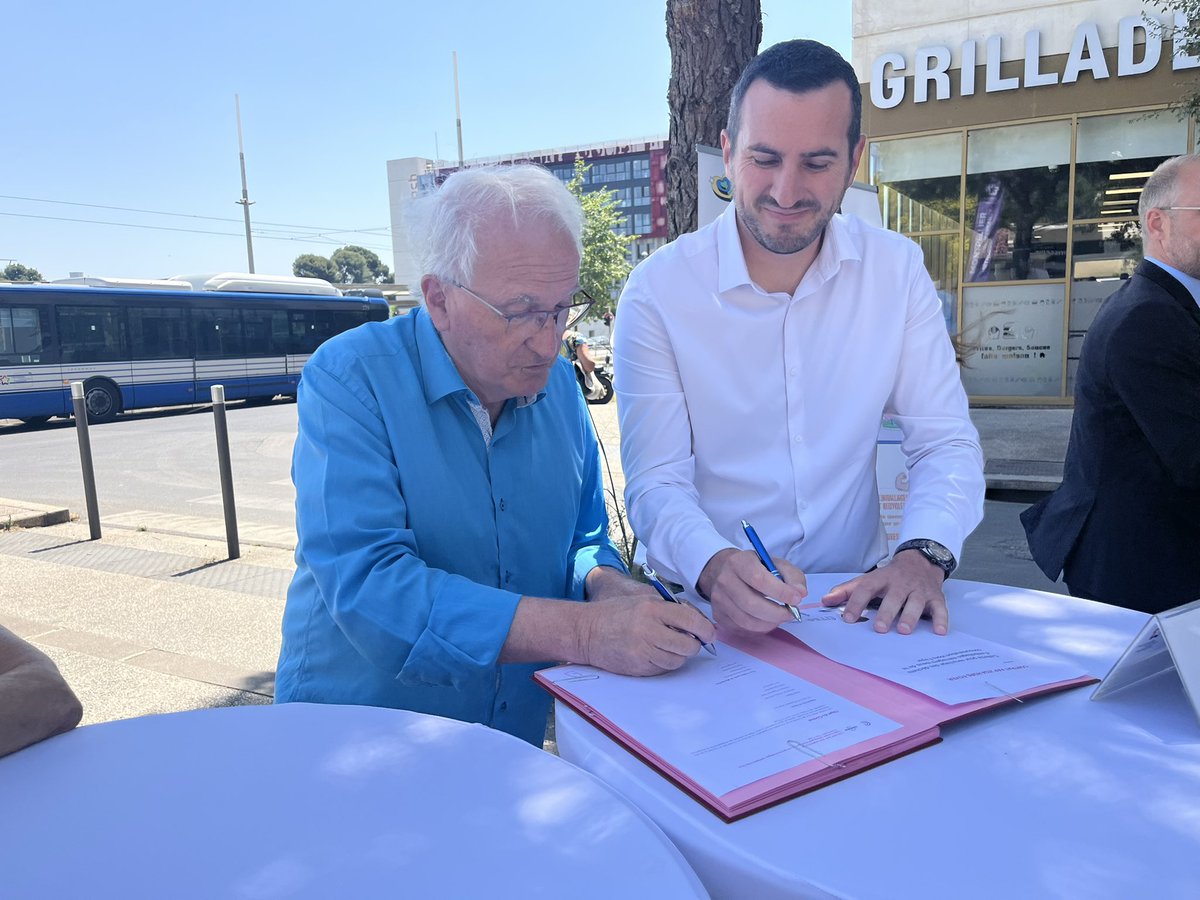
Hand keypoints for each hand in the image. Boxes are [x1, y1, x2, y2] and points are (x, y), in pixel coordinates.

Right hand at [577, 585, 715, 675]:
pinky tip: (653, 653)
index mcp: (652, 608)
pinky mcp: (637, 667)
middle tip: (689, 641)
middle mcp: (648, 630)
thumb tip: (699, 622)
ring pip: (677, 660)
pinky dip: (663, 663)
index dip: (705, 629)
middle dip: (693, 645)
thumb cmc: (617, 613)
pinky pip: (662, 669)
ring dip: (678, 655)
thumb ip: (670, 608)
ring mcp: (642, 651)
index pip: (690, 620)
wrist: (587, 631)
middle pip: (688, 645)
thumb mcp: (643, 600)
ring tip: (666, 646)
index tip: (709, 633)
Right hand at [696, 548, 806, 634]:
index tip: (796, 599)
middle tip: (791, 613)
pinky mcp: (718, 614)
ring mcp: (718, 599)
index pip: (759, 580)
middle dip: (776, 613)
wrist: (728, 572)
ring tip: (780, 617)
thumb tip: (800, 593)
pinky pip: (741, 629)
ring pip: (746, 620)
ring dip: (769, 623)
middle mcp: (724, 580)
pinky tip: (766, 621)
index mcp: (739, 562)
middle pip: (751, 604)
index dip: (780, 592)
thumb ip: (792, 577)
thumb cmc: (757, 569)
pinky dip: (759, 629)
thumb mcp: (777, 565)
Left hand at [820, 550, 948, 634]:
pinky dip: (942, 619)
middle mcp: (901, 583)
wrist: (921, 561)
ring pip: (916, 602)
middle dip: (886, 612)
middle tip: (879, 628)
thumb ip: (847, 590)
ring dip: (910, 616)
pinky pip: (940, 608)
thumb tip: (825, 600)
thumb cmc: (890, 576)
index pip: (866, 589)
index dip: (856, 603)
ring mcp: (919, 590)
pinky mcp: (936, 597)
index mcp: (880, 579)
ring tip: (904, 630)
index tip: (848, 619)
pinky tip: (939, 631)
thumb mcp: (868, 579)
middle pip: (893, 597)